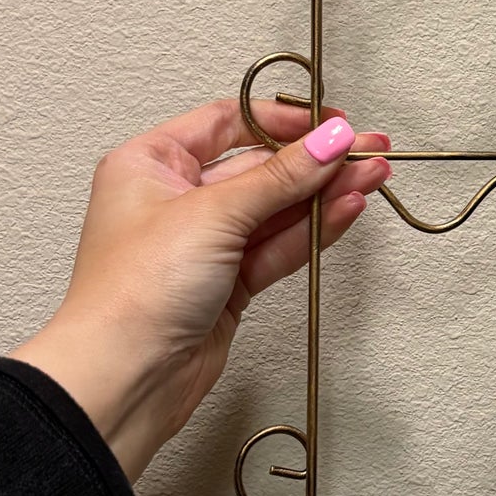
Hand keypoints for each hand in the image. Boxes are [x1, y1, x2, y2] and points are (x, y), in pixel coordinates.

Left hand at [10, 97, 390, 482]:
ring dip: (323, 194)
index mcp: (150, 163)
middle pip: (259, 167)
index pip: (228, 122)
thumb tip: (326, 140)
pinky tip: (345, 211)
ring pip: (275, 209)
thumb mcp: (212, 214)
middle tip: (363, 150)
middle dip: (314, 160)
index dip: (283, 120)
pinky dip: (313, 230)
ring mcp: (204, 244)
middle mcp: (175, 199)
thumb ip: (280, 177)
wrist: (126, 376)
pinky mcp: (227, 284)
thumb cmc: (132, 293)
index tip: (330, 123)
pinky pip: (277, 247)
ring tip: (370, 177)